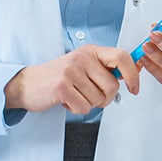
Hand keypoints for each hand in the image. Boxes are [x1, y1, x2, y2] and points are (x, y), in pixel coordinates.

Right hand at [4, 45, 139, 114]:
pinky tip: (67, 100)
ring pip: (98, 99)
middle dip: (105, 98)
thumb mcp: (84, 65)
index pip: (122, 56)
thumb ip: (105, 68)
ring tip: (75, 95)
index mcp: (91, 51)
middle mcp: (82, 58)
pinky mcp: (62, 87)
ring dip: (89, 104)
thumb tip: (133, 72)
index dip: (133, 74)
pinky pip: (84, 107)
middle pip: (112, 86)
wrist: (27, 83)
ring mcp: (71, 71)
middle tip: (91, 96)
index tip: (134, 88)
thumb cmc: (59, 76)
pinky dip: (77, 109)